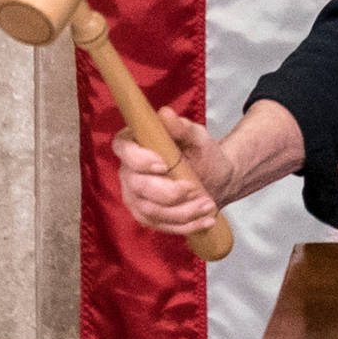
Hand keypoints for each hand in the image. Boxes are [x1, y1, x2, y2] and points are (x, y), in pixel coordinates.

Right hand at [113, 106, 231, 235]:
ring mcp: (135, 197)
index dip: (139, 160)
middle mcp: (129, 172)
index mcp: (135, 145)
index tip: (163, 165)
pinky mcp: (147, 215)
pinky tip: (206, 220)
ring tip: (208, 204)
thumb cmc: (201, 152)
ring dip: (182, 211)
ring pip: (151, 210)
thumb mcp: (197, 136)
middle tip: (195, 188)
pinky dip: (186, 225)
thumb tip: (165, 113)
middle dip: (168, 192)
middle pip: (138, 186)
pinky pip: (162, 225)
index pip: (123, 149)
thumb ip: (181, 127)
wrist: (214, 177)